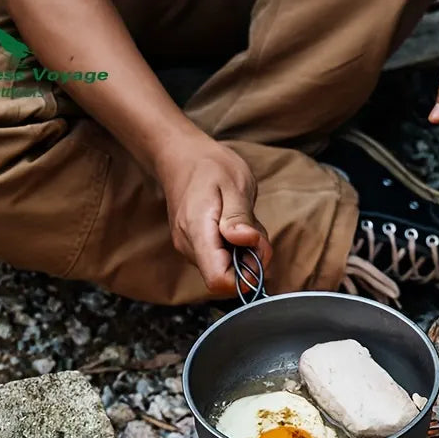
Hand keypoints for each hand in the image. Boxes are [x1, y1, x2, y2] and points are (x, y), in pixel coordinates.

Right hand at [157, 133, 271, 295]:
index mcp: (197, 232)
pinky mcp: (195, 248)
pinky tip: (236, 226)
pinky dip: (236, 249)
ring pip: (225, 270)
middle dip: (250, 261)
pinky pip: (221, 260)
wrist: (181, 157)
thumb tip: (246, 241)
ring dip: (244, 253)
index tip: (257, 251)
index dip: (244, 277)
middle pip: (225, 278)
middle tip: (256, 230)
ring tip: (244, 223)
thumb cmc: (209, 166)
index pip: (218, 280)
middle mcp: (189, 247)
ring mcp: (190, 249)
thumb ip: (240, 217)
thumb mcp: (234, 184)